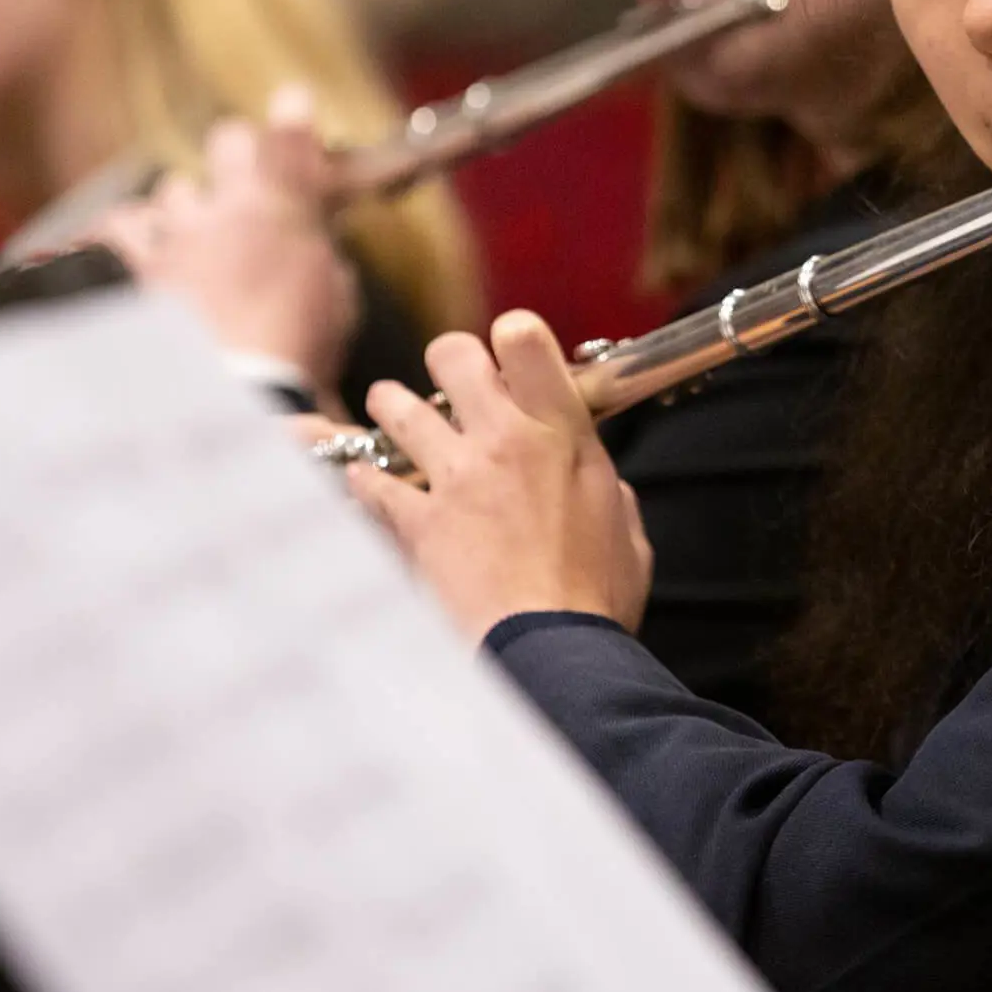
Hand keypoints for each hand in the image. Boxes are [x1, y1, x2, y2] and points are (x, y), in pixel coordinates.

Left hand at [99, 85, 358, 399]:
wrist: (231, 397)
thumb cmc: (297, 353)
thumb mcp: (336, 300)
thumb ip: (322, 254)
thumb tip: (315, 245)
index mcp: (281, 214)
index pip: (287, 140)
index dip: (291, 123)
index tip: (294, 107)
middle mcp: (225, 210)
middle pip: (228, 142)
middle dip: (238, 151)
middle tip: (247, 173)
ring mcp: (174, 236)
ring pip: (173, 190)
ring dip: (183, 204)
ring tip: (188, 228)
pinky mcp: (134, 271)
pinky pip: (115, 230)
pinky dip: (122, 233)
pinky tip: (120, 240)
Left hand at [346, 310, 651, 642]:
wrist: (550, 653)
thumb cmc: (596, 601)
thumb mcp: (626, 531)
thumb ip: (607, 490)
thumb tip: (599, 482)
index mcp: (564, 435)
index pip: (525, 339)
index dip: (513, 337)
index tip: (509, 357)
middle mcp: (506, 441)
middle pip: (453, 354)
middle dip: (447, 361)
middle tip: (449, 382)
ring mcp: (456, 478)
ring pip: (397, 405)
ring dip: (394, 408)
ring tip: (393, 415)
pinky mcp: (416, 522)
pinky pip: (370, 481)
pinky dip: (366, 480)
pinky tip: (370, 485)